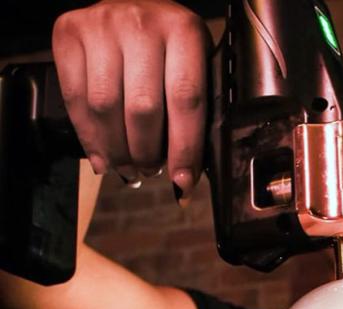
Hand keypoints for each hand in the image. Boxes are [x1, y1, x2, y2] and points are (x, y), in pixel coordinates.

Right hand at [52, 0, 212, 201]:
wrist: (131, 5)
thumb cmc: (167, 45)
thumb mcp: (194, 64)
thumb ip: (193, 109)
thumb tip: (188, 171)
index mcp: (183, 30)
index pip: (184, 98)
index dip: (184, 147)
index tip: (183, 180)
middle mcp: (141, 23)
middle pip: (142, 108)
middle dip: (147, 152)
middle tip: (150, 169)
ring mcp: (101, 25)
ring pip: (106, 108)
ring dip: (117, 150)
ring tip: (127, 165)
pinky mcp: (69, 33)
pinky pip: (76, 99)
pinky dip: (88, 137)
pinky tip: (101, 157)